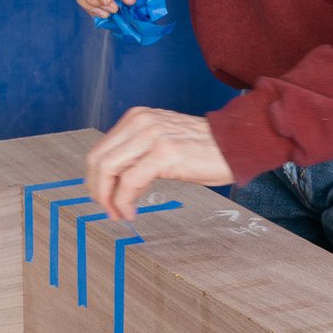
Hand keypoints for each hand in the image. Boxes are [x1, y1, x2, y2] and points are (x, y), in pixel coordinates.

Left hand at [86, 109, 231, 221]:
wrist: (237, 144)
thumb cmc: (205, 148)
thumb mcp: (163, 143)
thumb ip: (139, 155)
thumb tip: (117, 183)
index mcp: (138, 118)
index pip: (101, 149)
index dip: (95, 179)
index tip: (103, 199)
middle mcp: (141, 122)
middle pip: (98, 159)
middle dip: (97, 191)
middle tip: (107, 210)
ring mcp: (152, 136)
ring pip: (109, 170)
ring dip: (108, 198)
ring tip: (119, 214)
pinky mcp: (165, 153)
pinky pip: (131, 182)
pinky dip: (125, 201)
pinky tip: (132, 212)